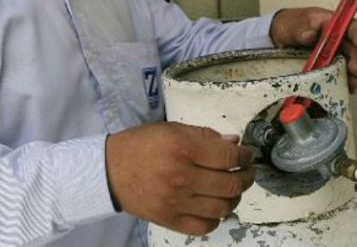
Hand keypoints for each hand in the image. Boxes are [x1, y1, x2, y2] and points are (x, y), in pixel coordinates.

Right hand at [105, 122, 254, 235]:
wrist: (109, 170)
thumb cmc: (141, 144)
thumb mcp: (171, 129)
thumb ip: (204, 135)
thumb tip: (234, 142)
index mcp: (183, 148)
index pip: (228, 156)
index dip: (245, 156)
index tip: (247, 155)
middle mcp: (182, 176)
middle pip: (231, 184)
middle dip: (246, 177)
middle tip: (246, 172)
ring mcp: (177, 202)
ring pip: (223, 207)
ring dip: (234, 198)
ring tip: (231, 189)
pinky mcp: (170, 220)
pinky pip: (205, 226)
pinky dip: (216, 218)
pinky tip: (214, 207)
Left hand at [269, 7, 356, 92]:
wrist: (278, 35)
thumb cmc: (289, 25)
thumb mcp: (293, 24)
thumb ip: (301, 30)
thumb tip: (310, 36)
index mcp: (331, 22)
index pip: (351, 26)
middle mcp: (337, 37)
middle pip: (354, 47)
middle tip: (355, 69)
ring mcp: (334, 51)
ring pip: (350, 61)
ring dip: (354, 72)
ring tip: (353, 83)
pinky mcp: (329, 64)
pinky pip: (340, 71)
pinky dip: (345, 80)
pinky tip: (347, 88)